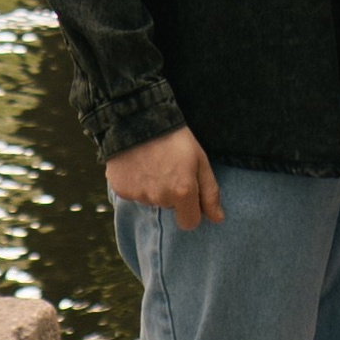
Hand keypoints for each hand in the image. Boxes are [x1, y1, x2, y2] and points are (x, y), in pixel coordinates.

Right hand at [106, 127, 224, 227]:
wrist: (138, 117)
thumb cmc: (174, 137)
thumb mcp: (200, 159)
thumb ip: (210, 192)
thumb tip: (218, 219)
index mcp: (182, 192)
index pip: (189, 222)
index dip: (191, 209)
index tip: (187, 192)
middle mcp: (160, 198)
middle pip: (169, 207)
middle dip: (171, 193)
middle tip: (168, 167)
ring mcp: (139, 195)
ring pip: (150, 200)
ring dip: (153, 186)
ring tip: (152, 162)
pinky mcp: (121, 190)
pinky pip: (133, 193)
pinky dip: (136, 182)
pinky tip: (137, 164)